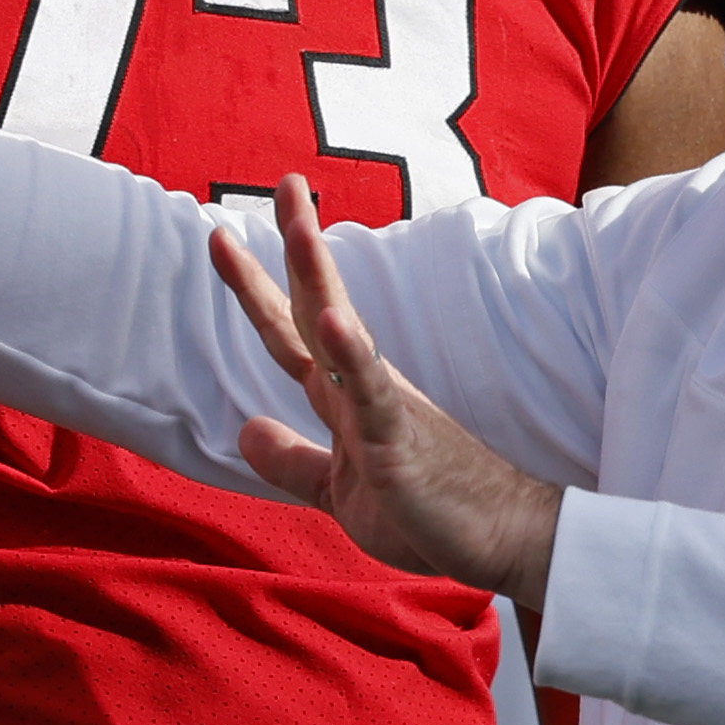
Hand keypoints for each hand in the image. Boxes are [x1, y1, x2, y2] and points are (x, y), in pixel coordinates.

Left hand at [208, 175, 562, 609]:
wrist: (499, 541)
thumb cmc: (428, 509)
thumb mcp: (337, 491)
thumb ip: (291, 459)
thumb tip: (246, 429)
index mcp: (344, 397)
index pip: (292, 330)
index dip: (257, 284)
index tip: (225, 235)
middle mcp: (361, 387)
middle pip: (314, 308)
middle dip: (294, 247)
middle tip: (288, 183)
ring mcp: (381, 407)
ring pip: (342, 333)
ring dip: (319, 280)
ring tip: (299, 228)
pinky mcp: (399, 440)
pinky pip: (371, 393)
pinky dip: (351, 355)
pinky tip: (332, 319)